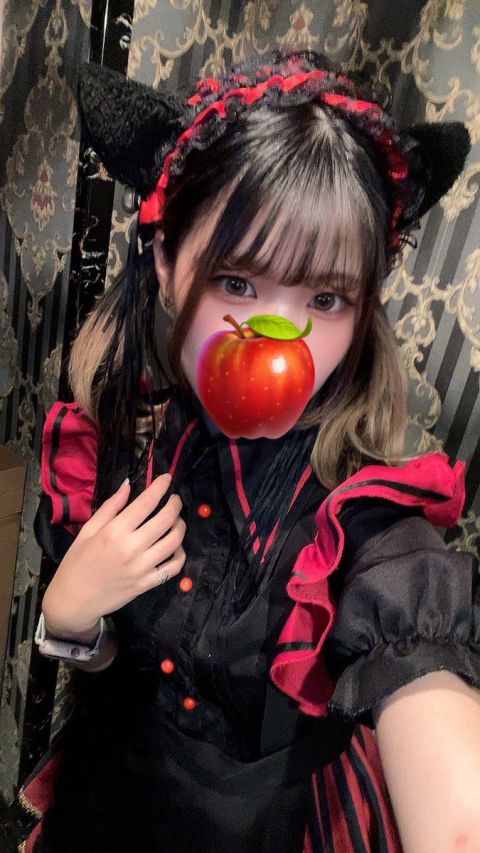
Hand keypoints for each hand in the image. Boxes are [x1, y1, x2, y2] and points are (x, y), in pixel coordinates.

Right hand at [42, 474, 185, 635]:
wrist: (73, 601)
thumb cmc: (77, 562)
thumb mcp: (88, 531)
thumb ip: (110, 507)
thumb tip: (128, 484)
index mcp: (114, 532)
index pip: (146, 503)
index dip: (161, 487)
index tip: (167, 478)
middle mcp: (131, 548)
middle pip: (166, 520)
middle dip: (175, 504)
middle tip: (174, 500)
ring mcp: (142, 568)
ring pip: (174, 541)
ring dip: (181, 526)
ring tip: (177, 521)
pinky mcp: (147, 584)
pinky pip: (174, 568)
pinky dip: (180, 554)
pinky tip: (175, 547)